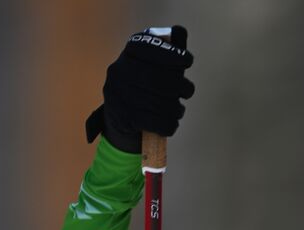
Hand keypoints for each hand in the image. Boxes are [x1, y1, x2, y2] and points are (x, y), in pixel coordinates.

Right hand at [85, 26, 194, 151]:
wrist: (116, 120)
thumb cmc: (141, 88)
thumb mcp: (148, 64)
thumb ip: (166, 49)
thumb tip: (180, 31)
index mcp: (127, 55)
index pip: (152, 48)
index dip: (174, 54)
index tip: (187, 61)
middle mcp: (120, 71)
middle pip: (163, 79)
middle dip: (182, 87)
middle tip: (187, 91)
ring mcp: (120, 95)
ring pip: (163, 103)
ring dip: (177, 109)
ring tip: (177, 110)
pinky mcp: (124, 118)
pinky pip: (158, 122)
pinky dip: (169, 124)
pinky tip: (170, 123)